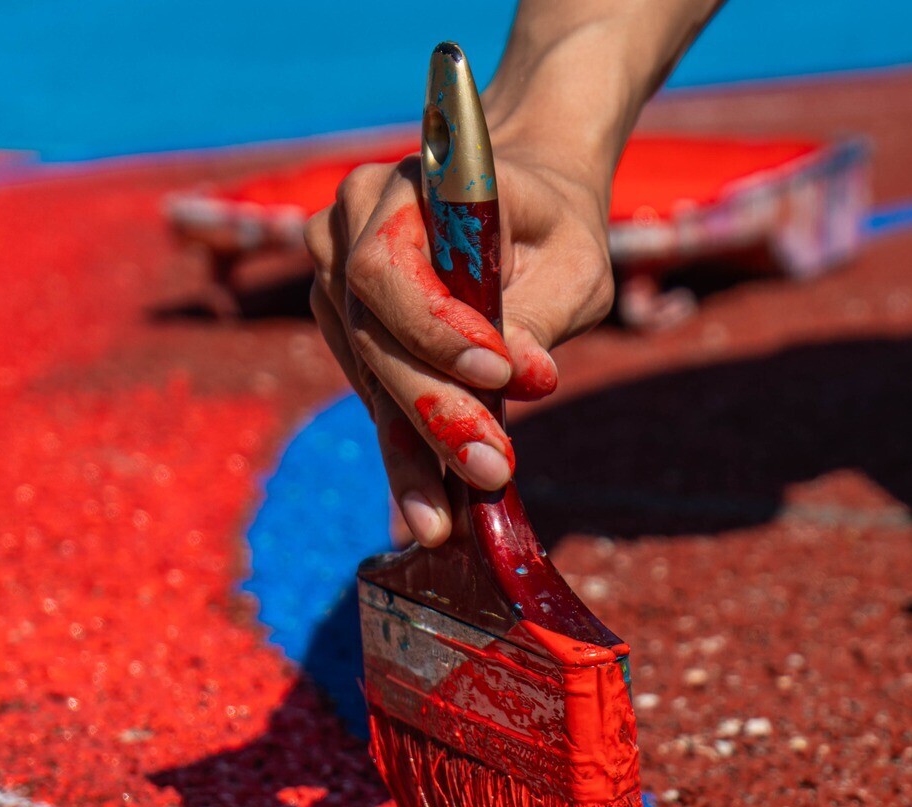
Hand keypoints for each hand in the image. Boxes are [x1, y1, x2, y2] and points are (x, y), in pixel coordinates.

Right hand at [305, 144, 613, 545]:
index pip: (389, 264)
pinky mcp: (344, 326)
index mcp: (407, 186)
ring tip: (446, 515)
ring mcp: (336, 275)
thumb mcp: (575, 264)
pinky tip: (431, 499)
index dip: (433, 327)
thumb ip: (541, 312)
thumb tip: (519, 377)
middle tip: (487, 470)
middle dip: (432, 411)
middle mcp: (351, 223)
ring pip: (367, 373)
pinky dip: (405, 445)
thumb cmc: (556, 231)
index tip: (501, 375)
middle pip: (371, 332)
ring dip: (411, 448)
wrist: (527, 212)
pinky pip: (370, 391)